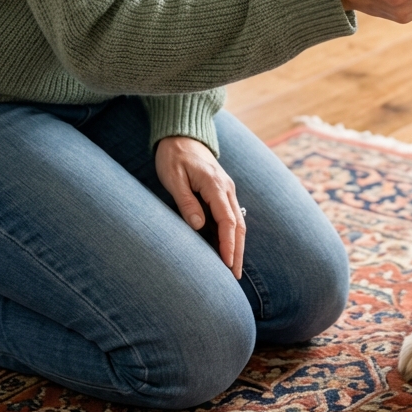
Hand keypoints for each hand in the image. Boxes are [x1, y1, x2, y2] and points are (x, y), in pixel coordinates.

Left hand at [154, 136, 245, 277]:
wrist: (182, 134)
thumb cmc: (173, 156)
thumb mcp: (173, 178)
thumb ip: (186, 201)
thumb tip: (198, 225)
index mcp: (215, 185)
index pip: (227, 220)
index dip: (228, 244)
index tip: (227, 264)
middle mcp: (226, 188)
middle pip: (238, 225)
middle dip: (238, 251)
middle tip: (235, 277)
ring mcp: (226, 190)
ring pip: (237, 222)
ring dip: (237, 245)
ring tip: (233, 269)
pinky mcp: (221, 192)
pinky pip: (231, 216)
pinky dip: (232, 235)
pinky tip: (227, 250)